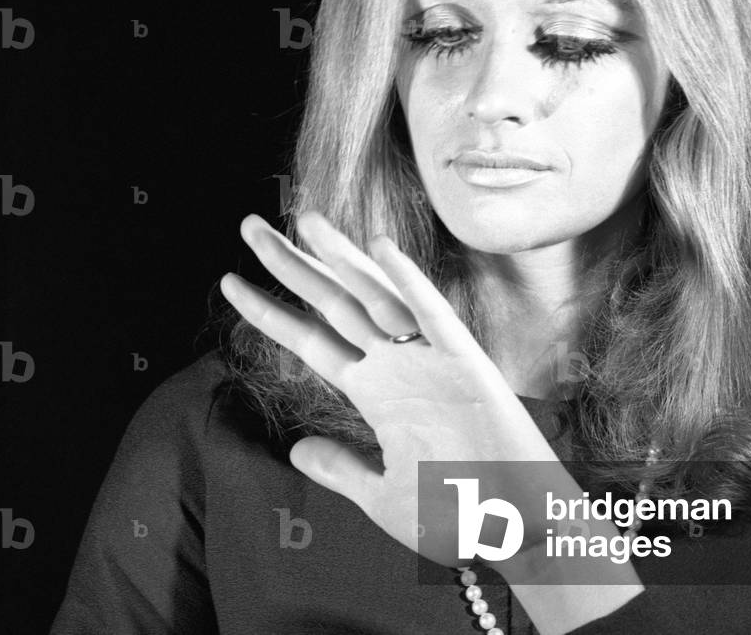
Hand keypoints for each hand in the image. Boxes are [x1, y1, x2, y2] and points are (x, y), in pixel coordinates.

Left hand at [220, 211, 572, 569]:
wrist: (519, 532)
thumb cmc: (458, 515)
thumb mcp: (383, 494)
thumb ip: (340, 468)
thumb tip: (296, 449)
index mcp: (375, 392)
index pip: (310, 340)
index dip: (268, 311)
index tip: (231, 282)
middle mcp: (394, 365)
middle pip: (332, 304)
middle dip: (289, 264)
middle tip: (249, 225)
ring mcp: (428, 360)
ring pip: (376, 296)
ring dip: (339, 258)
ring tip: (302, 219)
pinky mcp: (465, 364)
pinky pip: (432, 316)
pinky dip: (407, 281)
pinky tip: (380, 248)